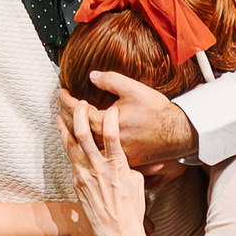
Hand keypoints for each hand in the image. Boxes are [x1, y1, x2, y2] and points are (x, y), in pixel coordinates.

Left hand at [57, 70, 194, 170]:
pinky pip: (97, 154)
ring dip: (72, 130)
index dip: (67, 100)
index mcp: (107, 124)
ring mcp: (112, 154)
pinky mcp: (120, 161)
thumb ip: (111, 80)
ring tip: (64, 120)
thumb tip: (92, 75)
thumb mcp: (134, 89)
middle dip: (65, 115)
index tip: (61, 92)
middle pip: (76, 130)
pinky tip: (83, 138)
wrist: (176, 134)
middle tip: (59, 104)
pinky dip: (87, 144)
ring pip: (84, 144)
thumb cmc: (156, 111)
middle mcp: (106, 142)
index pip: (78, 112)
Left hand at [63, 97, 147, 235]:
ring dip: (64, 128)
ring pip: (71, 146)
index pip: (112, 133)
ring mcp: (85, 176)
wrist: (117, 233)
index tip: (111, 108)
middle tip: (79, 104)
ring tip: (59, 115)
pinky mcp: (77, 184)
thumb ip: (130, 165)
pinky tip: (63, 139)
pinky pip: (71, 160)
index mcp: (118, 166)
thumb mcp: (138, 183)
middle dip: (80, 115)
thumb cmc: (131, 210)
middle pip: (84, 134)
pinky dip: (66, 146)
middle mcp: (99, 168)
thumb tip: (128, 156)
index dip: (110, 117)